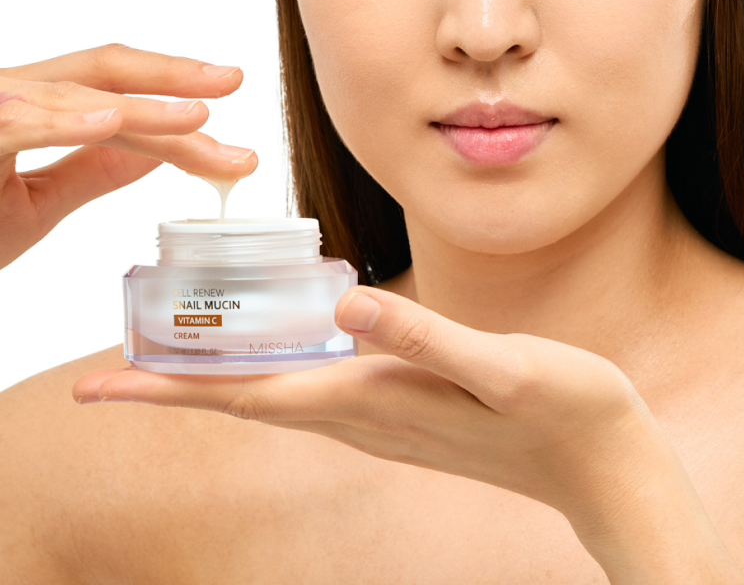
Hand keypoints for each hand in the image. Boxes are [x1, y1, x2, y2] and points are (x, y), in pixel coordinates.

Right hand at [0, 43, 256, 269]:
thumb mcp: (35, 202)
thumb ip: (92, 170)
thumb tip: (154, 152)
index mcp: (28, 106)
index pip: (111, 93)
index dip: (171, 99)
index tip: (226, 114)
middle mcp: (9, 94)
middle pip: (101, 71)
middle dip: (172, 76)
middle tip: (233, 80)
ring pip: (75, 96)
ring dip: (142, 108)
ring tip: (199, 117)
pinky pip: (17, 124)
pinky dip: (64, 122)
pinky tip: (113, 123)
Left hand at [73, 287, 743, 582]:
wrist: (608, 466)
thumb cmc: (569, 412)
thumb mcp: (506, 369)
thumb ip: (428, 341)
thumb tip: (347, 310)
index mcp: (379, 402)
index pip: (252, 397)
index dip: (174, 389)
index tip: (101, 385)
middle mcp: (370, 419)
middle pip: (249, 404)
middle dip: (176, 389)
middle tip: (106, 374)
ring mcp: (388, 424)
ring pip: (279, 403)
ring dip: (219, 385)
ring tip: (172, 363)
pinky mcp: (410, 416)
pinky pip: (319, 397)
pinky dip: (275, 378)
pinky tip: (279, 359)